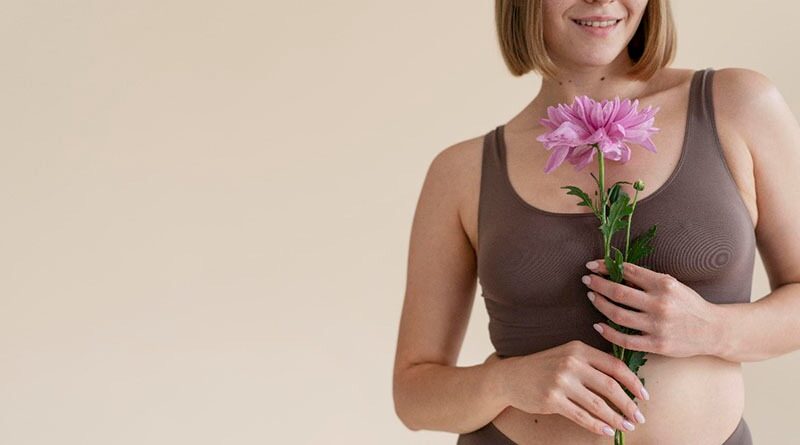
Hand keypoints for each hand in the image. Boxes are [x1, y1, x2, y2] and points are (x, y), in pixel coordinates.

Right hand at [498, 340, 647, 436]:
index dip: (633, 382)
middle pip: (610, 386)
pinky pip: (581, 416)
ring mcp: (561, 381)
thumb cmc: (544, 367)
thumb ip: (592, 362)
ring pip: (598, 404)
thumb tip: (625, 382)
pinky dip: (597, 425)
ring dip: (616, 418)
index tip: (644, 396)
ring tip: (626, 426)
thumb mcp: (568, 355)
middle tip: (639, 417)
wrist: (511, 376)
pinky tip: (607, 430)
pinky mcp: (552, 399)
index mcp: (579, 349)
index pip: (615, 365)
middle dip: (628, 404)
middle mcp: (571, 363)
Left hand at [582, 258, 721, 357]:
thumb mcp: (673, 285)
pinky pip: (625, 339)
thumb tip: (617, 272)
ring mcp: (657, 325)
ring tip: (591, 297)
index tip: (592, 266)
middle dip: (598, 284)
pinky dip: (608, 332)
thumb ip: (648, 280)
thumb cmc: (689, 305)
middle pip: (619, 292)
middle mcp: (660, 304)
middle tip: (587, 280)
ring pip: (618, 315)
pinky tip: (598, 325)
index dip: (606, 267)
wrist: (713, 330)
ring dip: (600, 304)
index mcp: (664, 284)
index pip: (628, 272)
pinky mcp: (656, 344)